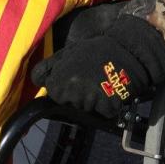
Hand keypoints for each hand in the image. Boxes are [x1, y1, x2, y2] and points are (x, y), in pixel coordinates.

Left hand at [31, 14, 164, 121]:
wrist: (129, 50)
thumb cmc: (96, 50)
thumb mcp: (68, 52)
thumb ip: (49, 67)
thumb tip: (35, 81)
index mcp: (61, 79)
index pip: (54, 94)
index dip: (62, 87)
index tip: (73, 77)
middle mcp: (74, 91)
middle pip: (69, 104)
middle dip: (77, 96)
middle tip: (90, 79)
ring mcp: (91, 100)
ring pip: (86, 110)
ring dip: (93, 101)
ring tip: (101, 83)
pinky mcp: (108, 106)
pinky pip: (103, 113)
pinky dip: (108, 106)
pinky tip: (111, 91)